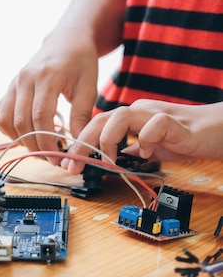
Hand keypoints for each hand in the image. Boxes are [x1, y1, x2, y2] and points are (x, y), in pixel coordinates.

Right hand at [0, 30, 98, 159]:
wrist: (66, 39)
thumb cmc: (81, 61)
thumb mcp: (89, 85)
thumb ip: (82, 114)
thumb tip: (79, 144)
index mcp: (46, 76)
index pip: (40, 117)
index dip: (47, 141)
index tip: (59, 156)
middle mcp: (24, 78)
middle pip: (21, 122)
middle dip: (35, 145)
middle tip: (52, 157)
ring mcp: (13, 83)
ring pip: (5, 119)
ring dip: (20, 139)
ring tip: (40, 146)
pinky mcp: (9, 87)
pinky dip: (8, 129)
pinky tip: (26, 133)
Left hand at [62, 99, 222, 173]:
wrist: (218, 131)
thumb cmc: (184, 138)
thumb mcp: (149, 149)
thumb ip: (129, 153)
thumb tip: (107, 165)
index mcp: (130, 117)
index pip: (96, 125)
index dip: (79, 143)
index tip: (69, 163)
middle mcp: (138, 111)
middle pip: (100, 119)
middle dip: (83, 143)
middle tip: (74, 165)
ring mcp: (155, 114)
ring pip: (120, 116)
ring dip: (108, 140)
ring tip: (110, 160)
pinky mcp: (175, 122)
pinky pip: (154, 124)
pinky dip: (145, 140)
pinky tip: (147, 153)